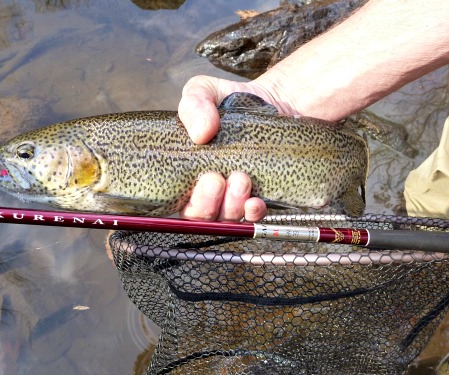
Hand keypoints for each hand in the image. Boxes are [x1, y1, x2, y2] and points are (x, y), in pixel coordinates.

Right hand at [178, 75, 274, 221]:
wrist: (271, 102)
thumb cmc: (228, 101)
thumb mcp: (204, 91)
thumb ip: (194, 104)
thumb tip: (200, 133)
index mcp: (186, 171)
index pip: (177, 202)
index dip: (185, 202)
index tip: (202, 179)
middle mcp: (208, 190)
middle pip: (200, 216)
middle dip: (207, 203)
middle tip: (216, 179)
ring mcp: (233, 197)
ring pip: (226, 218)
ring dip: (231, 205)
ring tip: (241, 179)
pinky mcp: (259, 197)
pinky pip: (253, 218)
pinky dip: (253, 212)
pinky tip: (255, 201)